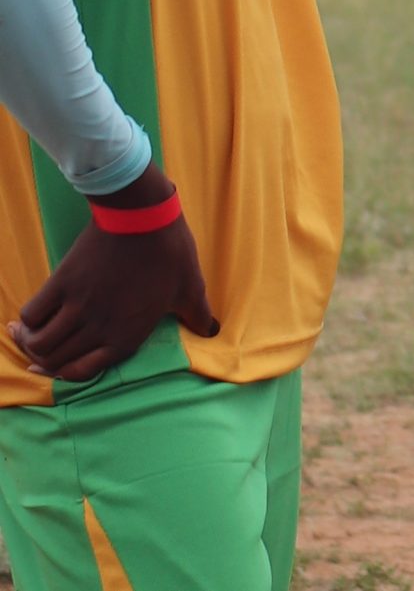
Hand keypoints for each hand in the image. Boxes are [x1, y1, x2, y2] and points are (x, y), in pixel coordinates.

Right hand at [9, 180, 217, 382]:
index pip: (86, 370)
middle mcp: (100, 327)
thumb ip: (197, 315)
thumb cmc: (170, 252)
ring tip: (29, 337)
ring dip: (30, 344)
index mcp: (129, 334)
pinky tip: (26, 319)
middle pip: (57, 358)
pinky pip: (33, 313)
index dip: (67, 374)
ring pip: (40, 342)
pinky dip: (26, 321)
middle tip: (40, 352)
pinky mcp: (62, 283)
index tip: (57, 369)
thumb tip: (209, 331)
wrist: (142, 216)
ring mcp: (78, 306)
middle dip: (45, 361)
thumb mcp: (191, 287)